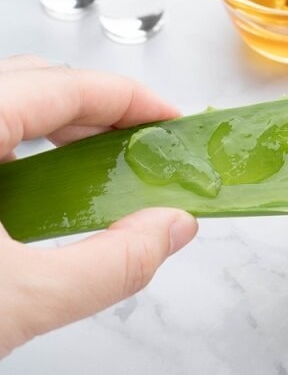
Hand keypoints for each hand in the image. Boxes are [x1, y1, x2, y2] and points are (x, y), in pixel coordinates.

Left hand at [0, 56, 197, 356]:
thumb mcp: (15, 303)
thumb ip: (114, 264)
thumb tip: (171, 229)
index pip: (64, 84)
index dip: (131, 99)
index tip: (170, 122)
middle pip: (34, 84)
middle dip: (99, 112)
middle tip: (141, 150)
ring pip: (3, 108)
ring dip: (60, 131)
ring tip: (98, 170)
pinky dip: (21, 153)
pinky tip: (39, 192)